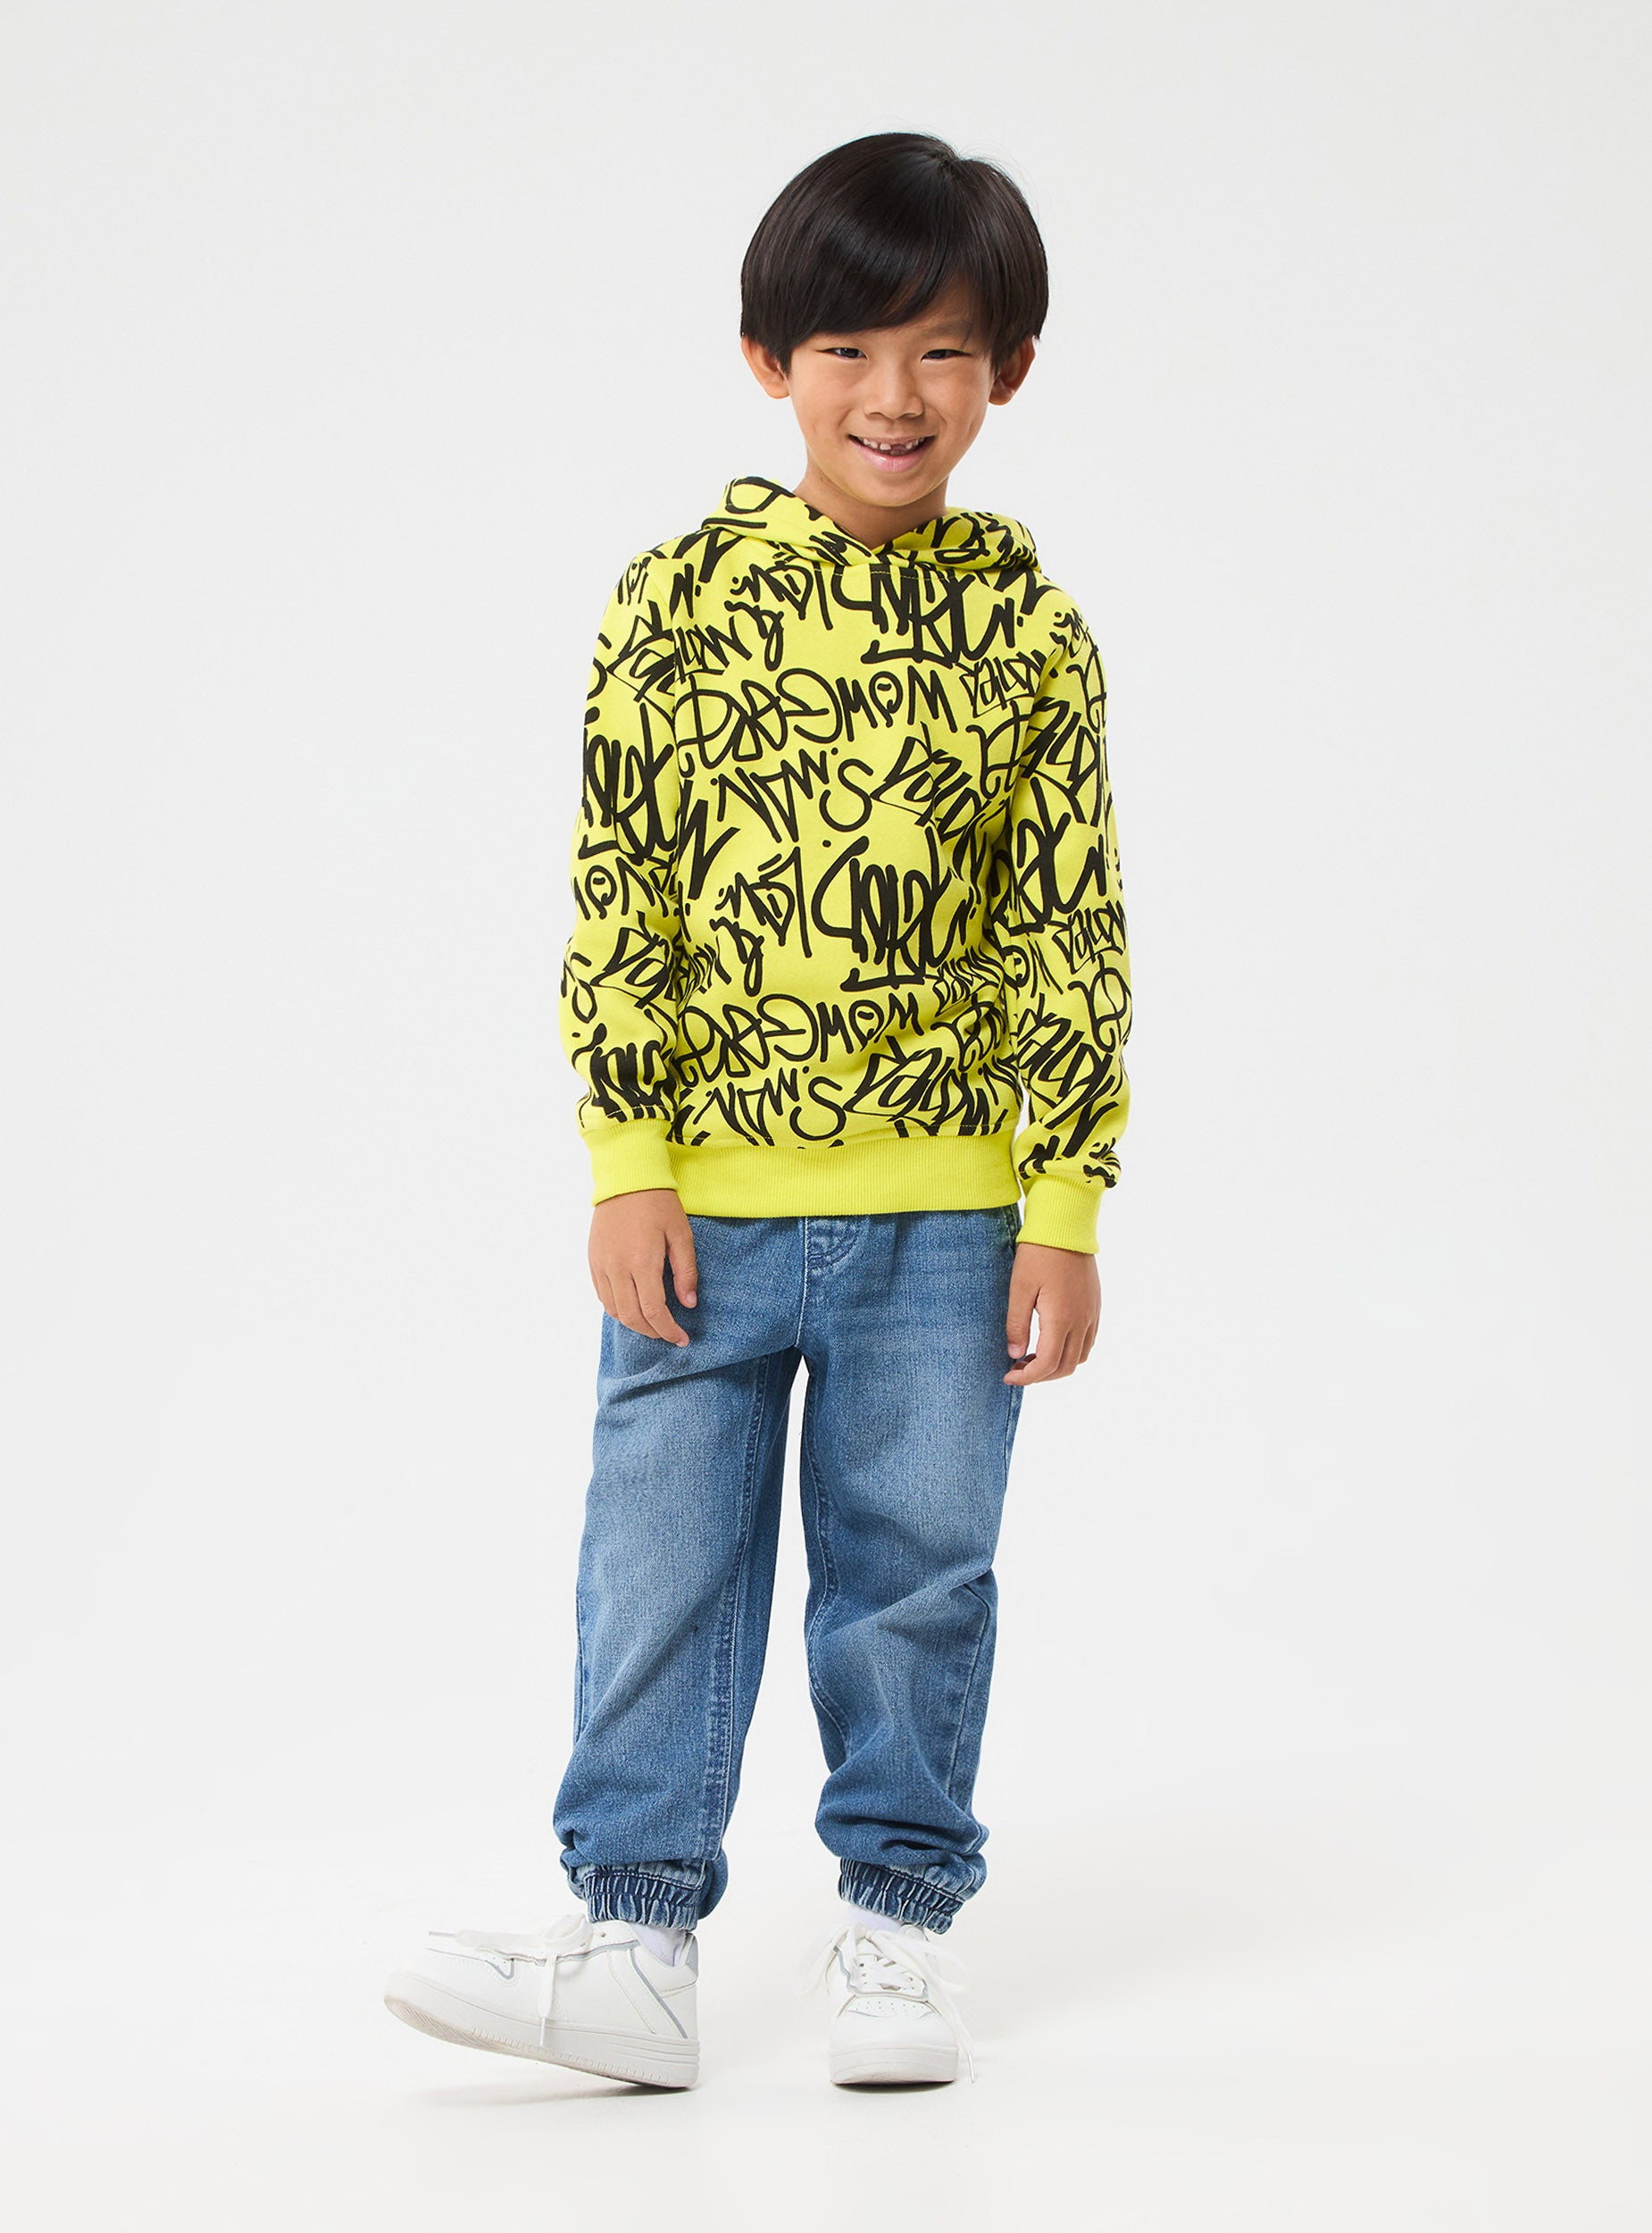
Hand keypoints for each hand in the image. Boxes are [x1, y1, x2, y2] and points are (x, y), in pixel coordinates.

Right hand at [588, 1188, 697, 1345]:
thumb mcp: (681, 1234)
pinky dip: (618, 1309)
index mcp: (642, 1261)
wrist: (626, 1179)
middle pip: (632, 1317)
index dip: (668, 1331)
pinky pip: (602, 1296)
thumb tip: (689, 1303)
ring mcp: (601, 1265)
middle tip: (669, 1334)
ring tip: (653, 1324)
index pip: (654, 1311)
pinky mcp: (593, 1260)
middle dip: (652, 1332)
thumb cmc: (658, 1204)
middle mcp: (617, 1267)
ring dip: (634, 1323)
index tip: (682, 1339)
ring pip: (614, 1310)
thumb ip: (685, 1272)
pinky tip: (633, 1307)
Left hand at [1004, 1241, 1099, 1384]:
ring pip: (1080, 1357)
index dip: (1027, 1377)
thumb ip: (1017, 1325)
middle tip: (1017, 1368)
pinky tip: (1051, 1341)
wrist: (1065, 1226)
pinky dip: (1071, 1351)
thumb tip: (1015, 1355)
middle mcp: (1081, 1321)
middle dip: (1041, 1376)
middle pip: (1066, 1367)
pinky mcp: (1095, 1306)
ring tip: (1033, 1357)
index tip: (1008, 1375)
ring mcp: (1092, 1314)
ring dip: (1057, 1365)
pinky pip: (1088, 1341)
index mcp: (1062, 1319)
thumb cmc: (1038, 1254)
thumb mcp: (1019, 1288)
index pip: (1048, 1364)